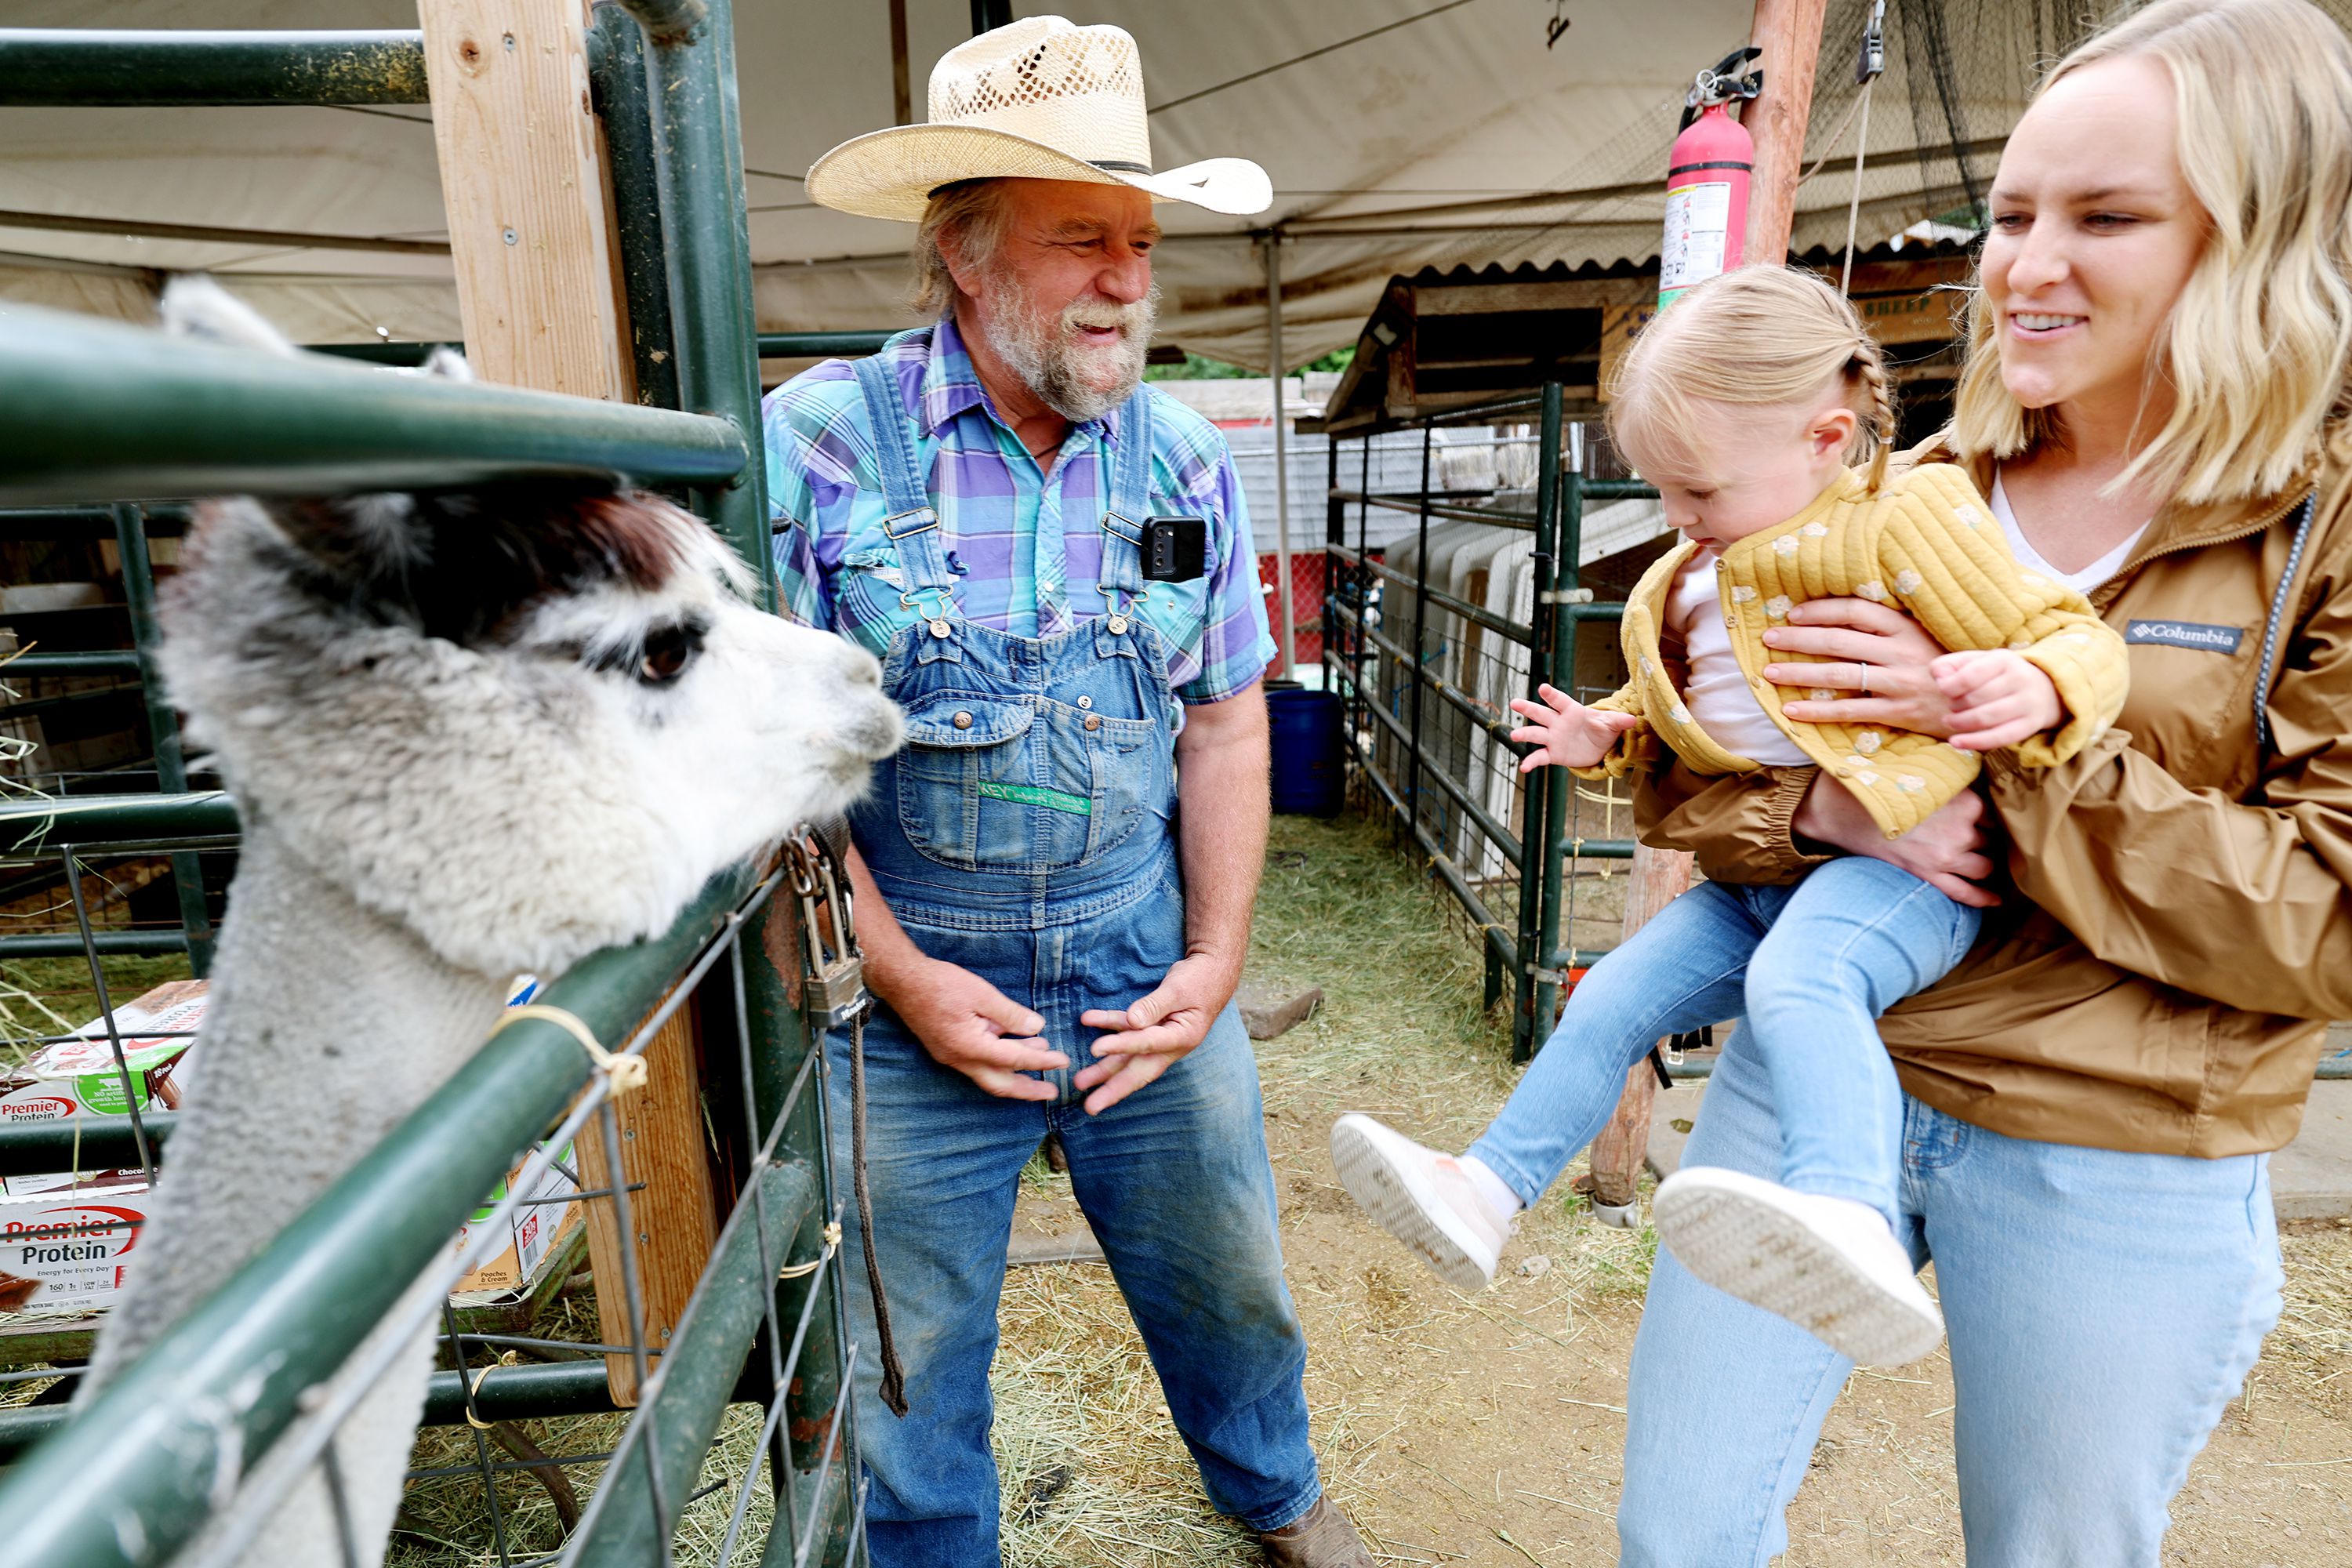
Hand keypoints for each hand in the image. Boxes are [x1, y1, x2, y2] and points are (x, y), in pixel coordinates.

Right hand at [883, 957, 1067, 1101]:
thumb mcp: (981, 994)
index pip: (1013, 1060)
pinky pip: (978, 1062)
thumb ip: (1010, 1014)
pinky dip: (998, 1060)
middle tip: (1052, 1091)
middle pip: (999, 1084)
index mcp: (969, 1046)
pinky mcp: (948, 1049)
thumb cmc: (939, 983)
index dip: (1041, 1062)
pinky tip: (1013, 1044)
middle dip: (1028, 1090)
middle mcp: (959, 1059)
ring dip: (1014, 1071)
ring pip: (988, 1074)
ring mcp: (951, 1056)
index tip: (1063, 1061)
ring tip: (1040, 1058)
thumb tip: (1037, 1028)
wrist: (902, 981)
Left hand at [1075, 952, 1237, 1114]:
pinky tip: (1087, 1020)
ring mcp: (1159, 1038)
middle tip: (1090, 1107)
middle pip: (1138, 1070)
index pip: (1147, 1044)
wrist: (1212, 971)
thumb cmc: (1199, 980)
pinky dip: (1107, 1025)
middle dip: (1113, 1089)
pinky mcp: (1150, 1026)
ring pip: (1127, 1057)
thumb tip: (1132, 1020)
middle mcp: (1169, 1045)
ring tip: (1080, 1082)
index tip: (1095, 1049)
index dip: (1121, 1045)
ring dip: (1103, 1068)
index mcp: (1181, 1037)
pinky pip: (1125, 1029)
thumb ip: (1154, 1005)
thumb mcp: (1178, 989)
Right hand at [1507, 683, 1641, 772]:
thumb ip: (1619, 721)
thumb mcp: (1612, 725)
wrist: (1598, 747)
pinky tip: (1523, 768)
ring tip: (1513, 735)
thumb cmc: (1602, 730)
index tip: (1542, 688)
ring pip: (1536, 734)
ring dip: (1524, 734)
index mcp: (1572, 711)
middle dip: (1528, 708)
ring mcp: (1553, 738)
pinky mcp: (1553, 753)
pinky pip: (1540, 757)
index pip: (1561, 701)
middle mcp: (1558, 723)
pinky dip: (1531, 762)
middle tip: (1515, 703)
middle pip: (1541, 713)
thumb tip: (1633, 719)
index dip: (1552, 695)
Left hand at [1762, 599, 1957, 736]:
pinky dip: (1817, 711)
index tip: (1793, 614)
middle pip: (1838, 640)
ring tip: (1769, 673)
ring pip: (1838, 674)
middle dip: (1798, 639)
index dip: (1820, 610)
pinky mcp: (1898, 711)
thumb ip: (1889, 625)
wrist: (1982, 700)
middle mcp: (1900, 651)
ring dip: (1799, 673)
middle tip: (1768, 638)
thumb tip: (1844, 612)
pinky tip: (1791, 711)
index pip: (1854, 610)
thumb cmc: (1945, 664)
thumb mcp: (1924, 633)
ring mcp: (1898, 682)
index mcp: (1905, 626)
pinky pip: (1849, 710)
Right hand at [1792, 772, 2000, 907]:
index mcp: (1966, 801)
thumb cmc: (1879, 784)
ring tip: (1979, 864)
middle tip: (1969, 838)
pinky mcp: (1927, 876)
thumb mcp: (1921, 768)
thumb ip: (1950, 773)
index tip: (1972, 817)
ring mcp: (1946, 857)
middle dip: (1981, 840)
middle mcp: (1961, 831)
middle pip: (1988, 840)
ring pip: (1983, 867)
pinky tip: (1995, 900)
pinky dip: (1982, 898)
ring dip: (1982, 865)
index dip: (1980, 816)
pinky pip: (1964, 893)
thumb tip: (1967, 766)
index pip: (1988, 813)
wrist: (1842, 809)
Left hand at [1933, 649, 2060, 751]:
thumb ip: (1950, 665)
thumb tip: (1938, 677)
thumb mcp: (1976, 661)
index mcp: (2003, 660)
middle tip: (1952, 706)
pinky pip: (1999, 737)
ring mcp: (2027, 703)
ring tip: (1950, 721)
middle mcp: (2019, 679)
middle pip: (1975, 699)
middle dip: (1955, 705)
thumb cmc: (1996, 675)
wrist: (2043, 688)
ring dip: (1960, 723)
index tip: (1943, 690)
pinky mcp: (2029, 725)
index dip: (1950, 686)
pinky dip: (1974, 742)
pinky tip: (1955, 742)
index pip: (1970, 676)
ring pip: (1985, 718)